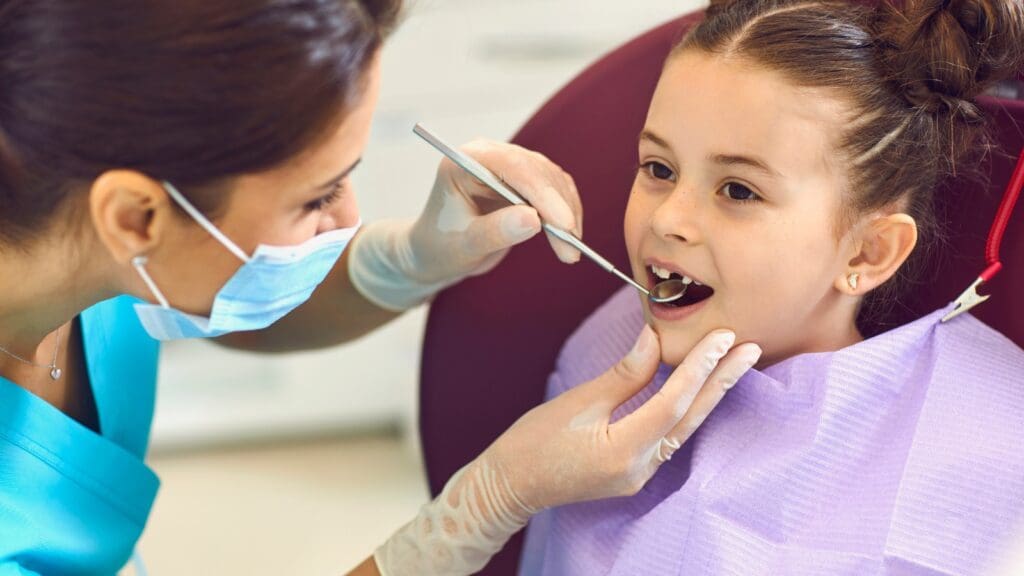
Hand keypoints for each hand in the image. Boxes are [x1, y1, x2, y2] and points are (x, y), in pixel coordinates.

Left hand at [348, 140, 582, 310]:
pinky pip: (556, 191)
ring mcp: (509, 166)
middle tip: (571, 250)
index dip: (542, 193)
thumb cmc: (439, 247)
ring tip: (570, 252)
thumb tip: (534, 220)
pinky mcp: (525, 182)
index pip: (513, 166)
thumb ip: (495, 231)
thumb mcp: (463, 246)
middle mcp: (489, 156)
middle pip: (538, 172)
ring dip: (567, 215)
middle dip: (558, 210)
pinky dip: (567, 214)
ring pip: (553, 180)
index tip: (563, 225)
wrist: (436, 253)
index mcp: (465, 161)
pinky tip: (569, 239)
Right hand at [373, 326, 761, 574]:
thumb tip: (656, 339)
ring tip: (733, 363)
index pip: (674, 402)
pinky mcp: (634, 473)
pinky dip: (685, 409)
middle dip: (722, 381)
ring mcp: (639, 476)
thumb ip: (624, 374)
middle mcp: (639, 469)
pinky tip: (697, 388)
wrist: (510, 485)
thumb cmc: (533, 442)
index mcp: (623, 451)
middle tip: (751, 348)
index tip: (723, 336)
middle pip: (691, 419)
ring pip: (684, 429)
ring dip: (710, 395)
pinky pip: (669, 437)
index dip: (700, 366)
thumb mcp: (578, 401)